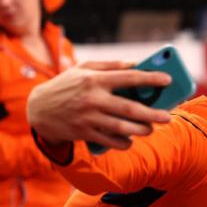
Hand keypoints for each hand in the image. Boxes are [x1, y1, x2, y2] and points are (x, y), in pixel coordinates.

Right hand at [27, 61, 172, 149]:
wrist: (39, 109)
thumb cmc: (67, 85)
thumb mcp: (84, 69)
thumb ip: (111, 65)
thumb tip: (137, 65)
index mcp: (94, 79)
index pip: (129, 78)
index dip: (150, 78)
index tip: (168, 80)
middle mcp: (92, 99)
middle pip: (130, 109)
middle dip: (153, 114)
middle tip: (168, 117)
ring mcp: (88, 118)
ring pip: (123, 128)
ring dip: (141, 130)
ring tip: (151, 128)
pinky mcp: (85, 133)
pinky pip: (111, 142)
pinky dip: (125, 142)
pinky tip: (131, 139)